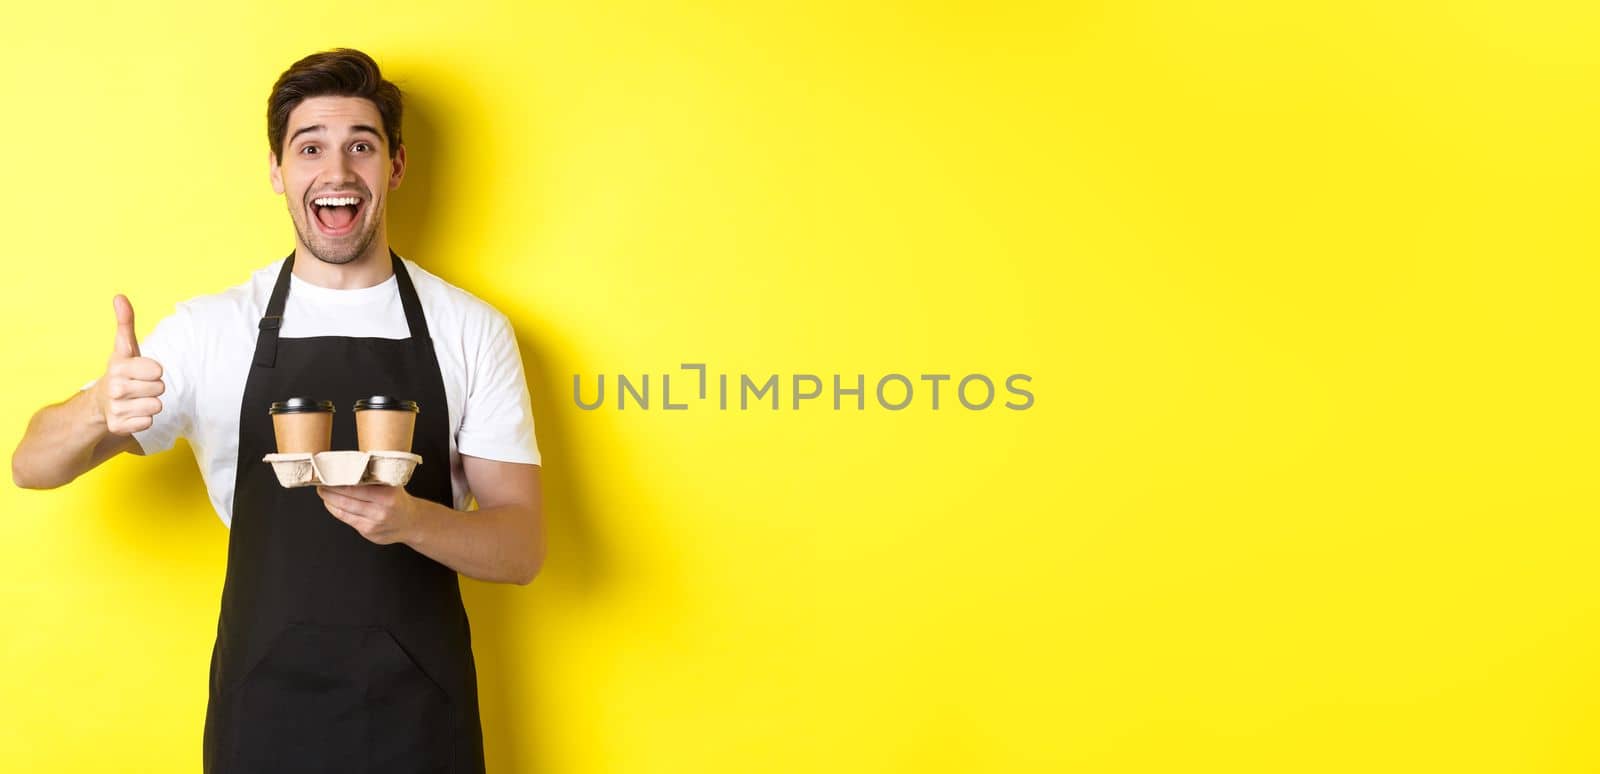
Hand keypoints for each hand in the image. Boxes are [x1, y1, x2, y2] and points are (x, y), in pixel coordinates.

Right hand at [92, 295, 165, 434]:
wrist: (99, 403)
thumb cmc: (122, 372)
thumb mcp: (125, 348)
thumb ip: (126, 323)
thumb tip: (120, 296)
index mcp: (119, 367)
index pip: (157, 370)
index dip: (154, 371)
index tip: (142, 370)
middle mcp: (114, 387)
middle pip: (160, 389)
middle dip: (153, 387)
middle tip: (139, 386)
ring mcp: (115, 408)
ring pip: (156, 406)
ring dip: (150, 403)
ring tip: (136, 399)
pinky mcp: (118, 426)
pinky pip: (148, 422)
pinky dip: (144, 419)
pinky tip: (132, 412)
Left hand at [316, 484, 423, 544]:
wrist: (411, 522)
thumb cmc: (397, 499)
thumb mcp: (393, 484)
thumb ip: (374, 478)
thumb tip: (348, 467)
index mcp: (388, 494)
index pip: (356, 487)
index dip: (338, 482)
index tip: (328, 475)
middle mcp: (382, 510)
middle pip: (347, 499)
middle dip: (329, 491)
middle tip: (320, 483)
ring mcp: (375, 523)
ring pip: (344, 511)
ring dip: (330, 501)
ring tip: (323, 492)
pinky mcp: (369, 532)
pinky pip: (347, 519)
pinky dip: (336, 511)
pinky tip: (331, 504)